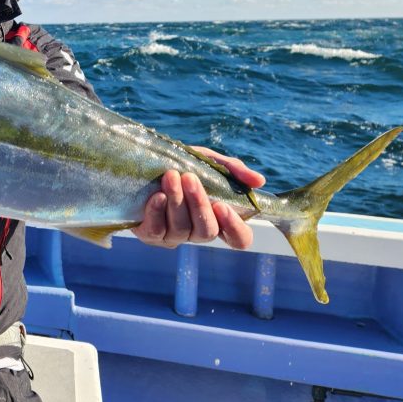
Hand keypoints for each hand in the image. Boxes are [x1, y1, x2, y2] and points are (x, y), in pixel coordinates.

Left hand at [131, 147, 263, 249]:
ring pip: (181, 229)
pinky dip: (157, 213)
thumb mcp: (208, 162)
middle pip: (207, 231)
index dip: (235, 228)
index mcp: (218, 219)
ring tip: (171, 176)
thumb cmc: (181, 165)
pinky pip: (156, 231)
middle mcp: (198, 232)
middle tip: (189, 177)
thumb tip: (260, 181)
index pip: (239, 239)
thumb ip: (233, 170)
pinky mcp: (150, 235)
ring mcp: (174, 236)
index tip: (223, 205)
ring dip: (177, 201)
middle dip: (198, 203)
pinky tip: (157, 196)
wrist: (142, 164)